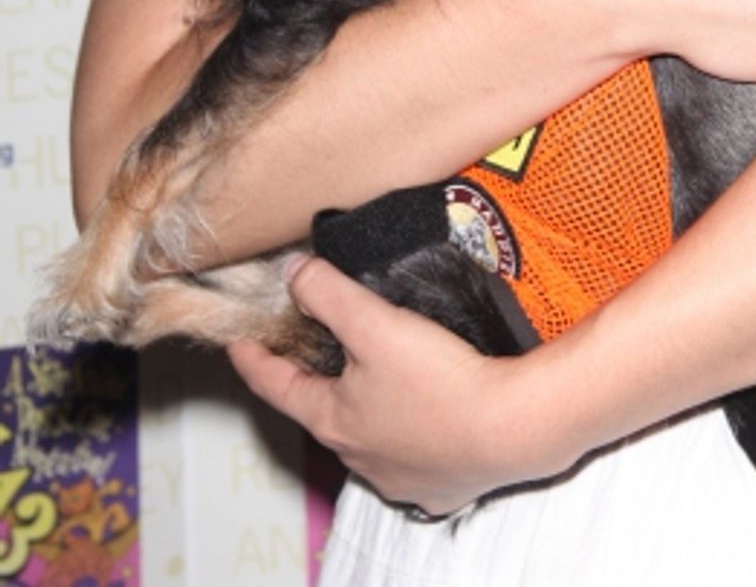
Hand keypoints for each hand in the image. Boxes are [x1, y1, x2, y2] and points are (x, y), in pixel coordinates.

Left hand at [228, 257, 558, 515]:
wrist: (511, 428)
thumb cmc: (440, 379)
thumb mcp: (375, 324)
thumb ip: (328, 293)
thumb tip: (292, 273)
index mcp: (334, 420)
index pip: (278, 387)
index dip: (255, 361)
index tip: (239, 345)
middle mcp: (359, 457)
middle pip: (324, 412)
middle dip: (318, 381)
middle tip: (318, 350)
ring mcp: (399, 478)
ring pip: (369, 437)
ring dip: (366, 409)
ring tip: (381, 378)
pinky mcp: (439, 486)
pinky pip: (414, 458)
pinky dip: (411, 435)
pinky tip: (428, 416)